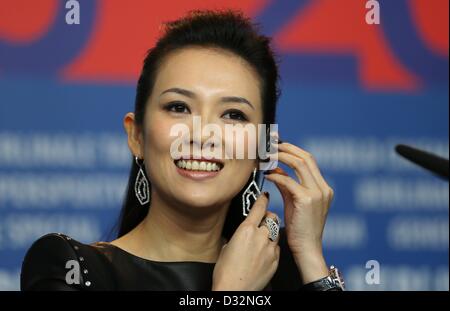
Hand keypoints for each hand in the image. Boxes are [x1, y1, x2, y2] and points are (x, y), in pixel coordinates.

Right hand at [212, 192, 279, 290]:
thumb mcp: (226, 247)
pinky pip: (276, 247)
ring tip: (262, 240)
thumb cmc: (225, 272)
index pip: (258, 208)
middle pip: (272, 218)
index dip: (262, 199)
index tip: (264, 195)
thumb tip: (240, 234)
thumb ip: (237, 236)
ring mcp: (270, 248)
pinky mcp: (276, 260)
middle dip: (268, 217)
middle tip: (262, 221)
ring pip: (276, 232)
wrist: (235, 290)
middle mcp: (261, 236)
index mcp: (246, 230)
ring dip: (271, 232)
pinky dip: (271, 247)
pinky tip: (263, 254)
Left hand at [264, 142, 333, 282]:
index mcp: (323, 188)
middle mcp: (323, 188)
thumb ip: (287, 185)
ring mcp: (318, 193)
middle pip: (306, 157)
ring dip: (281, 157)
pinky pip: (289, 181)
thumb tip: (276, 170)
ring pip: (300, 164)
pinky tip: (267, 175)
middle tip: (271, 145)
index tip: (278, 145)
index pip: (309, 160)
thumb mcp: (294, 202)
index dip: (293, 149)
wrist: (307, 249)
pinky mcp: (307, 200)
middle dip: (287, 148)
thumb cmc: (300, 228)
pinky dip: (276, 176)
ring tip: (267, 156)